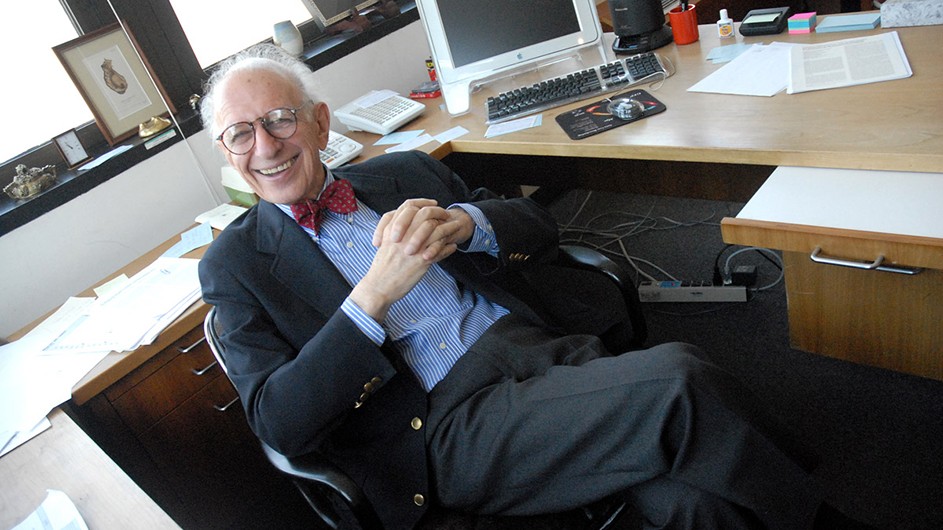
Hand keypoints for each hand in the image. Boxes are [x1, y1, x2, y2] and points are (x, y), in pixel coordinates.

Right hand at [350, 200, 443, 321]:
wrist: (379, 287)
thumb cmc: (382, 268)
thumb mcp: (385, 243)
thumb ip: (394, 230)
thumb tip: (409, 223)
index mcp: (392, 229)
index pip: (409, 206)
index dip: (423, 203)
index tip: (433, 204)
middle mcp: (403, 235)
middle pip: (425, 214)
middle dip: (439, 212)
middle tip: (446, 214)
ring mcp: (413, 248)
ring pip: (436, 230)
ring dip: (450, 228)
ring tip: (457, 227)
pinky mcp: (421, 262)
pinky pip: (440, 250)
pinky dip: (448, 247)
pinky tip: (453, 246)